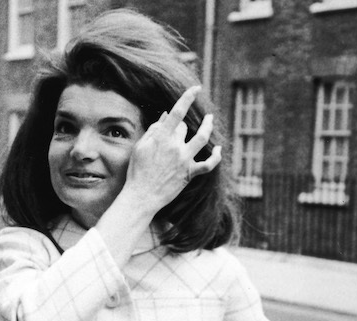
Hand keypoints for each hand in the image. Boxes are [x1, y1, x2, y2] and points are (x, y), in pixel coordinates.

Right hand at [122, 85, 221, 216]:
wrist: (141, 196)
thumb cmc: (137, 172)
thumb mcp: (140, 147)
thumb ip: (154, 129)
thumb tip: (166, 115)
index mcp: (161, 137)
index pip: (178, 111)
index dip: (188, 97)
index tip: (196, 88)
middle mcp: (175, 146)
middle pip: (184, 127)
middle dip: (181, 126)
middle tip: (175, 132)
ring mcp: (184, 160)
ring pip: (203, 137)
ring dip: (208, 126)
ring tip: (210, 119)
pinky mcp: (189, 173)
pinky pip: (208, 164)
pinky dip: (216, 157)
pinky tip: (219, 149)